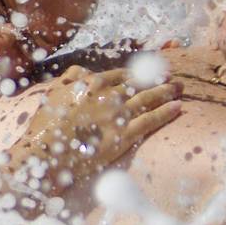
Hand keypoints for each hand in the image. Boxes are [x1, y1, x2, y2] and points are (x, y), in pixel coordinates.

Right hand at [10, 66, 182, 191]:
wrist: (46, 153)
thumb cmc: (46, 126)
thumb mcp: (53, 93)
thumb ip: (70, 78)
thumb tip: (83, 71)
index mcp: (91, 83)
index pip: (121, 74)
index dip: (136, 74)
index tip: (147, 72)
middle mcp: (108, 94)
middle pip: (139, 84)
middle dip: (157, 79)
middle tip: (171, 76)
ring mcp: (118, 114)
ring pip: (149, 99)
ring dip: (166, 92)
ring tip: (179, 88)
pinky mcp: (125, 135)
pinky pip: (151, 120)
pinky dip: (166, 112)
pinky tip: (177, 107)